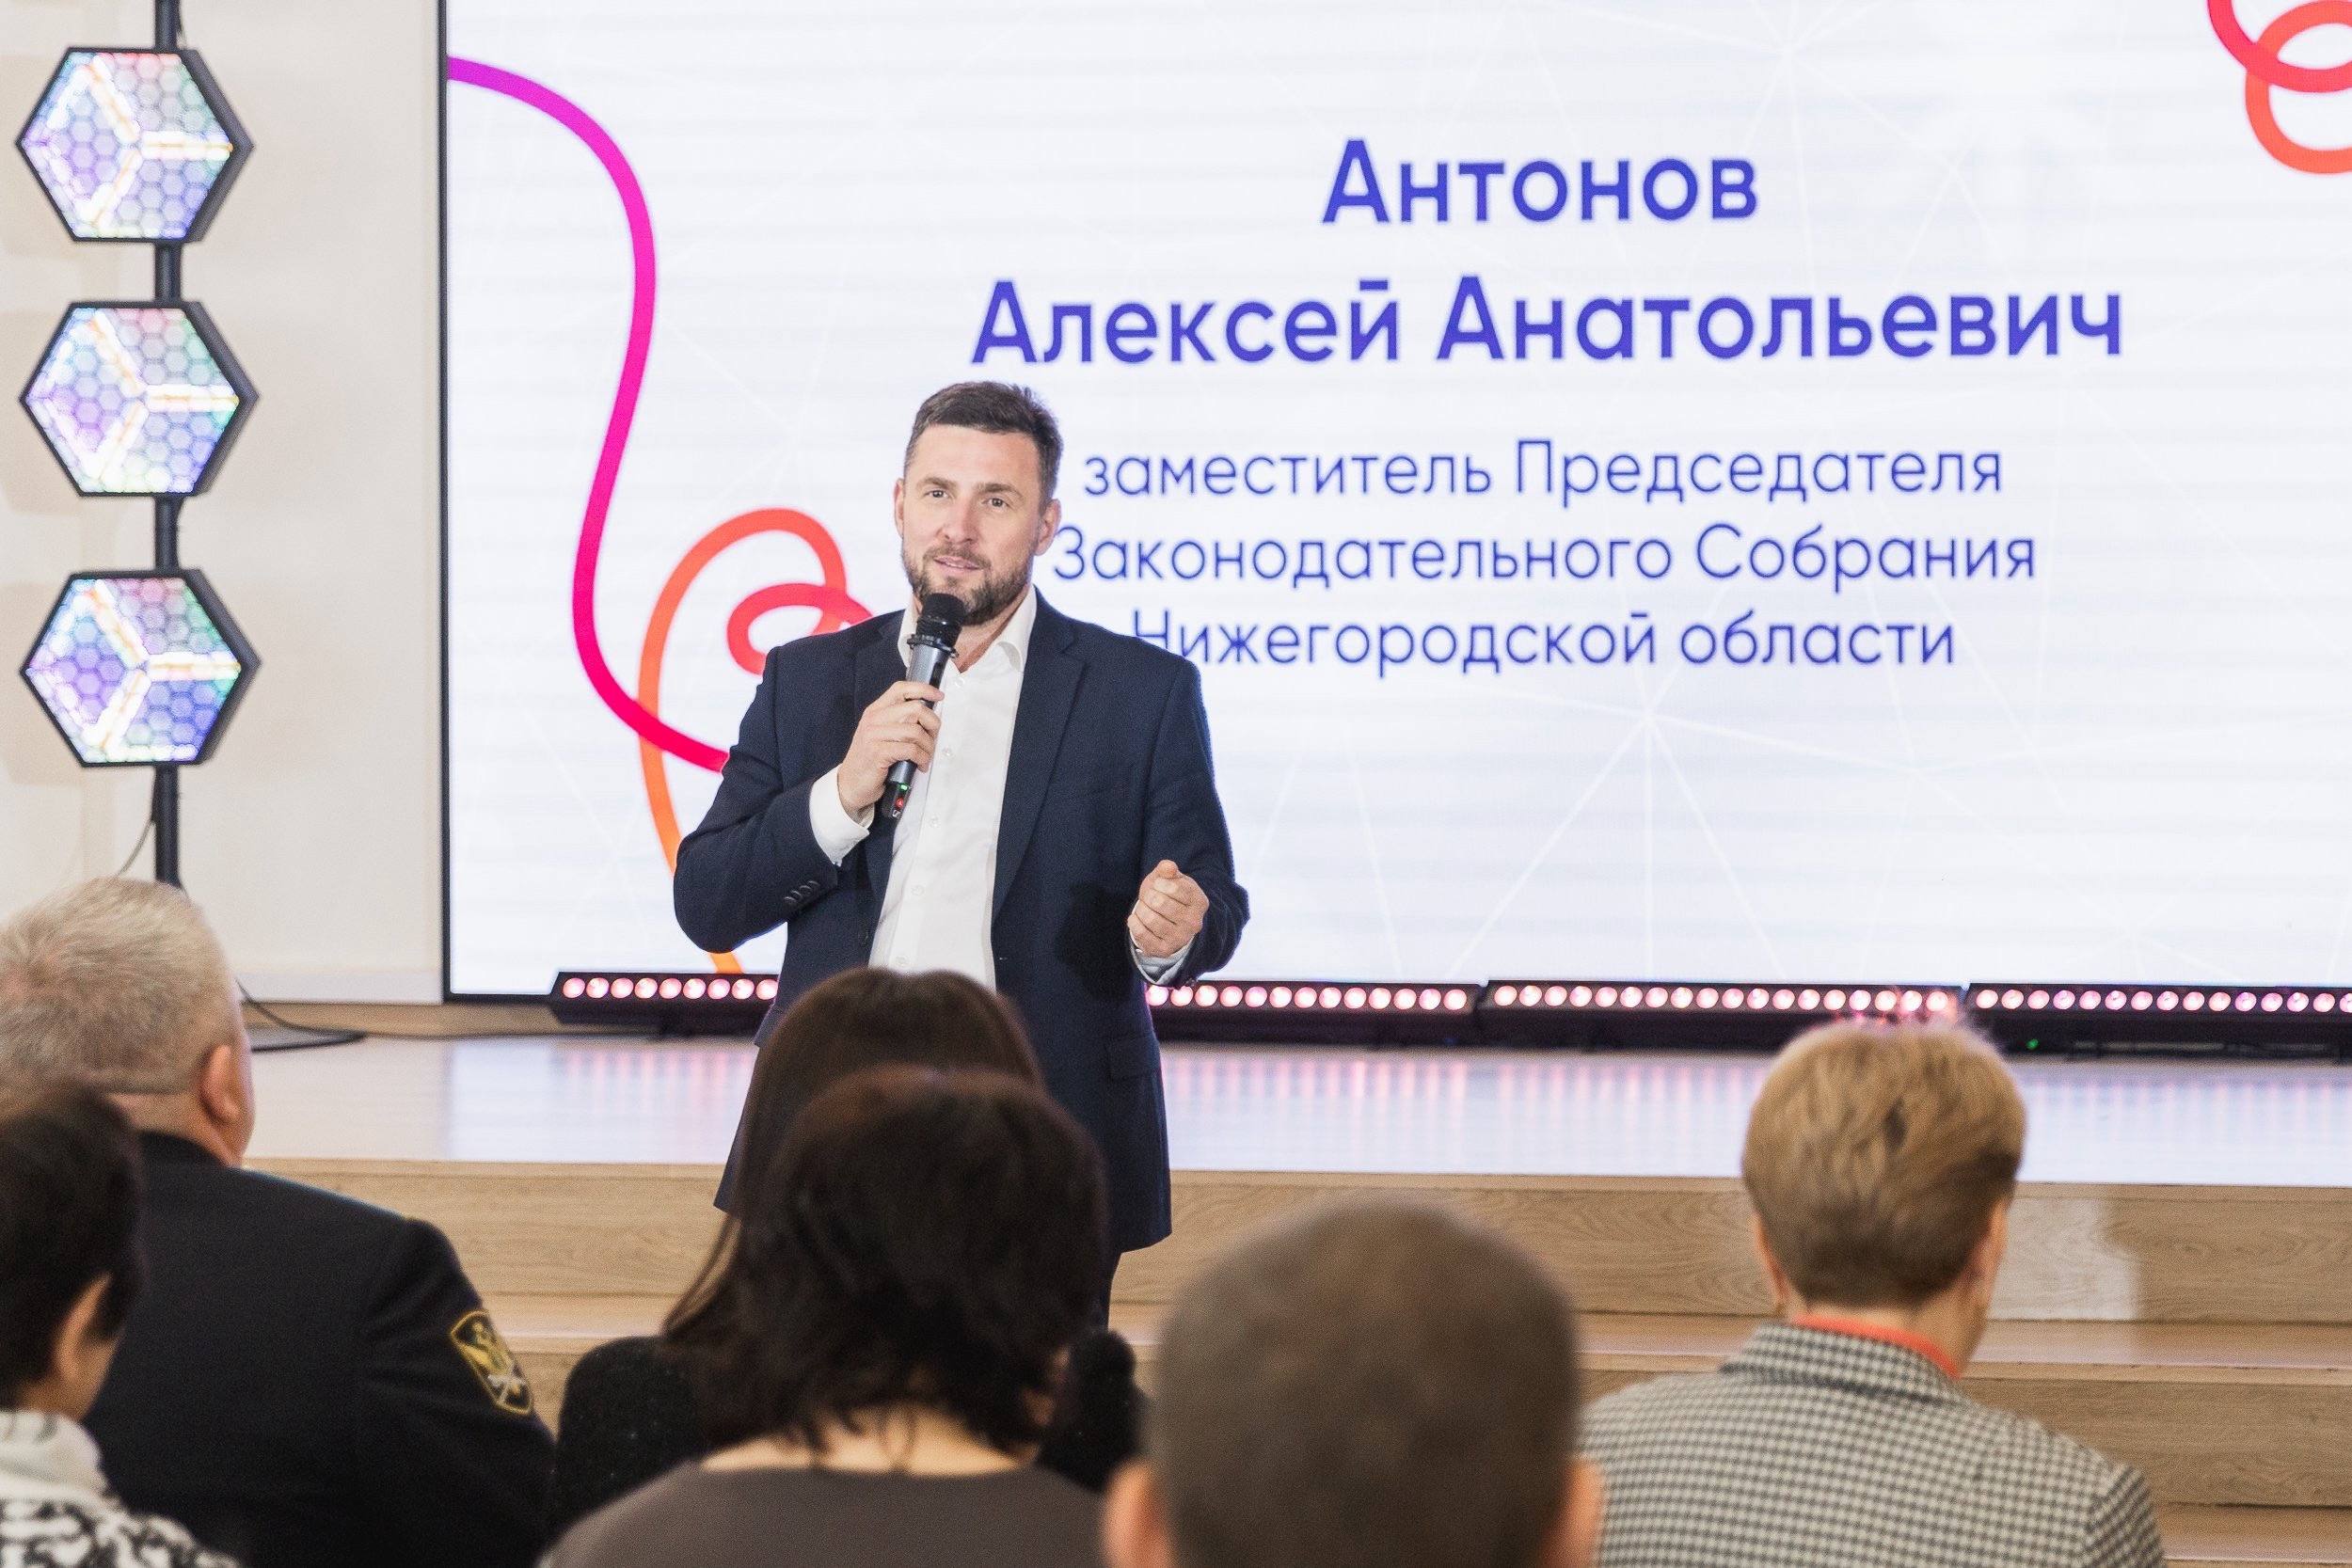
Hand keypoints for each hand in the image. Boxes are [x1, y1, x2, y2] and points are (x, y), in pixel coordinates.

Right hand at [836, 681, 943, 813]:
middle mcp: (874, 719)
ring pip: (916, 731)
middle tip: (932, 739)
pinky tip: (920, 764)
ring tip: (926, 756)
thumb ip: (899, 722)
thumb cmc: (870, 760)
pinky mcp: (878, 753)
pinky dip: (922, 758)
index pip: (901, 689)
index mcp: (875, 711)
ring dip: (928, 746)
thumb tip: (929, 717)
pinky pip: (911, 750)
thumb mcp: (880, 734)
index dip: (923, 689)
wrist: (850, 784)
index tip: (938, 696)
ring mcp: (874, 735)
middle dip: (932, 725)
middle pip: (915, 709)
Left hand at [1128, 859, 1206, 960]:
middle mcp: (1194, 922)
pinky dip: (1134, 923)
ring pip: (1150, 919)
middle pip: (1160, 903)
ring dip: (1141, 909)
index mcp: (1199, 902)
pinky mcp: (1164, 950)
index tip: (1158, 883)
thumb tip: (1167, 867)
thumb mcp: (1171, 879)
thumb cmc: (1169, 895)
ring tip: (1144, 907)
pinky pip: (1141, 934)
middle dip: (1148, 895)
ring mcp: (1180, 938)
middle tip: (1149, 896)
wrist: (1170, 922)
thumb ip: (1168, 869)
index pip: (1175, 888)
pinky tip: (1137, 918)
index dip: (1160, 882)